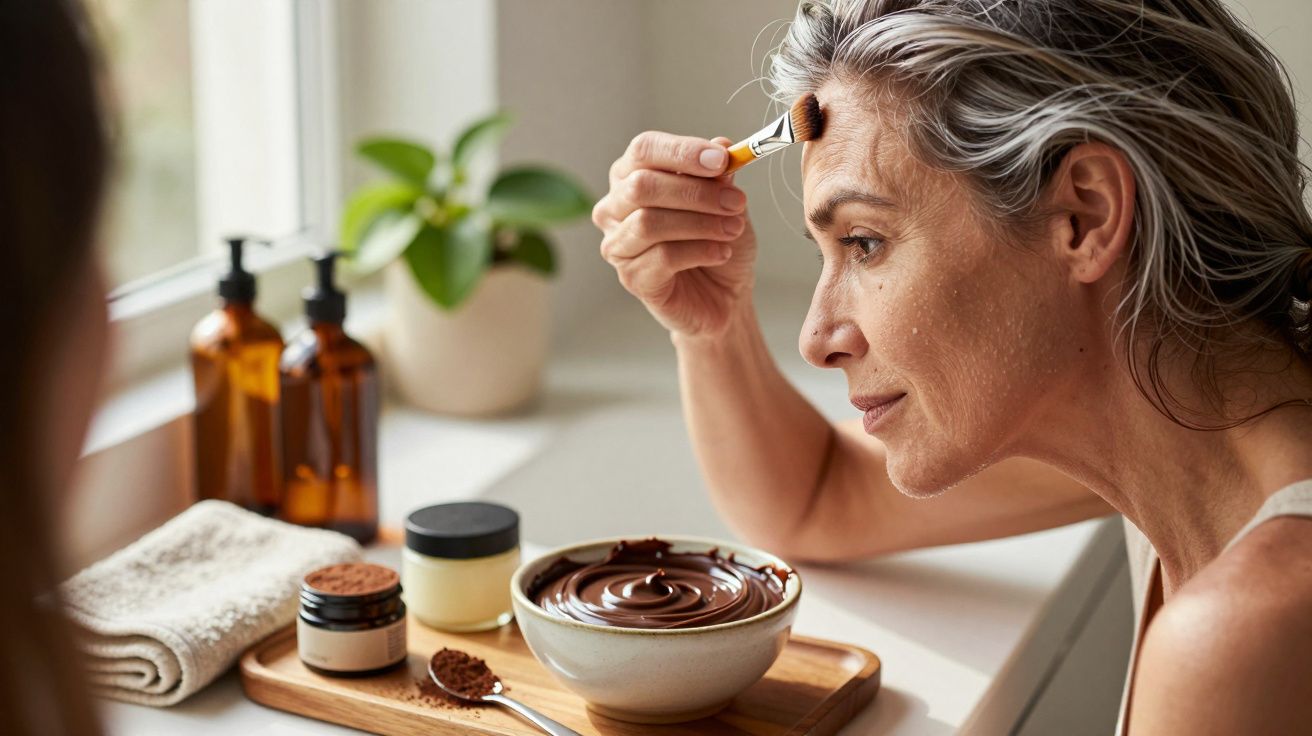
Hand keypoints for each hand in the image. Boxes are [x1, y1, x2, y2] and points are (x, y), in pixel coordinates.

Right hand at [593, 132, 756, 337]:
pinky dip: (699, 251)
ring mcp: (618, 243)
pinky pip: (661, 257)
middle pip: (642, 185)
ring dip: (700, 223)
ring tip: (733, 230)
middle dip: (696, 192)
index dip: (682, 151)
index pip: (644, 149)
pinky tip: (720, 253)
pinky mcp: (630, 277)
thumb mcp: (726, 201)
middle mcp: (615, 206)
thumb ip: (719, 175)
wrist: (724, 294)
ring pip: (649, 223)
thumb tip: (721, 145)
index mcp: (632, 175)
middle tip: (736, 203)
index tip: (722, 160)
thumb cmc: (717, 240)